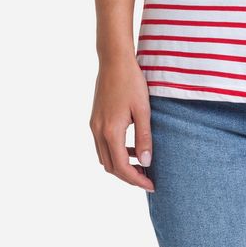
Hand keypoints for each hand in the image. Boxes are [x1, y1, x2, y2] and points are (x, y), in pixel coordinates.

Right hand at [89, 56, 154, 191]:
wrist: (114, 61)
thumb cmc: (131, 82)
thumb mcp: (143, 110)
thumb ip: (144, 137)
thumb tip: (145, 162)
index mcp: (110, 131)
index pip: (121, 167)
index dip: (136, 180)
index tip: (151, 185)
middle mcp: (98, 132)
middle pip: (110, 167)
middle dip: (128, 176)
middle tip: (147, 178)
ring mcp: (94, 125)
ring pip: (104, 157)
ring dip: (120, 165)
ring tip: (141, 165)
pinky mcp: (95, 119)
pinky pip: (102, 145)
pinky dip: (115, 152)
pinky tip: (131, 148)